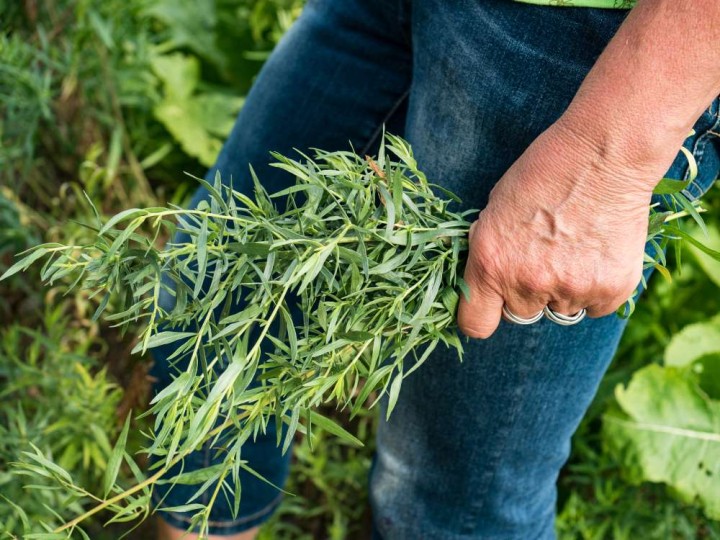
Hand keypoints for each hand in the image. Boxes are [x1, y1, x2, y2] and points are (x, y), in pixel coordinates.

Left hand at [457, 117, 670, 338]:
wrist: (604, 153)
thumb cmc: (543, 171)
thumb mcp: (495, 208)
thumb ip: (490, 251)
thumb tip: (487, 278)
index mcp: (490, 263)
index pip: (475, 324)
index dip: (481, 315)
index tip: (490, 304)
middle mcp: (527, 283)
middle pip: (520, 315)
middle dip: (526, 294)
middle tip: (542, 257)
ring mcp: (571, 290)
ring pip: (560, 311)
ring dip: (563, 290)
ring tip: (573, 248)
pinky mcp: (611, 289)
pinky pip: (595, 307)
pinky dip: (595, 289)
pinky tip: (597, 253)